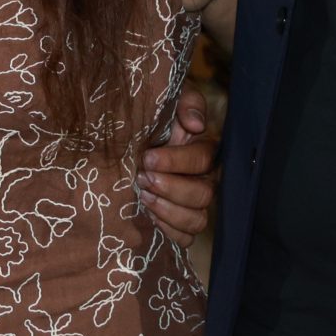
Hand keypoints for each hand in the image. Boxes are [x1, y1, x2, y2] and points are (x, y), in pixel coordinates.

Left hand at [138, 85, 220, 247]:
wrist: (130, 136)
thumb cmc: (154, 116)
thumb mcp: (170, 98)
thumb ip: (187, 103)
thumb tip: (196, 125)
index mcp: (204, 149)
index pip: (202, 159)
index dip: (176, 161)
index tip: (147, 158)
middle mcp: (204, 178)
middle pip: (202, 194)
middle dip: (171, 188)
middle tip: (143, 178)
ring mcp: (193, 203)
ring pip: (197, 219)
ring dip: (169, 211)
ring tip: (144, 196)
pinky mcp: (180, 221)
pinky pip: (186, 237)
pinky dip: (170, 230)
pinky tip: (149, 216)